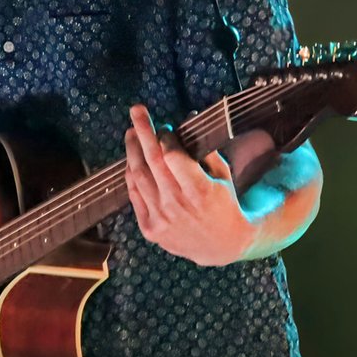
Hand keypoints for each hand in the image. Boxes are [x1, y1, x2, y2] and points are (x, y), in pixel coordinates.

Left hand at [123, 104, 256, 265]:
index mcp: (199, 191)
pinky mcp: (149, 229)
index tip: (165, 127)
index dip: (165, 137)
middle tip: (136, 111)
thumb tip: (187, 118)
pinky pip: (134, 194)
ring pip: (138, 176)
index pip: (171, 156)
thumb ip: (204, 149)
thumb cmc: (224, 203)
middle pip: (151, 161)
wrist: (221, 245)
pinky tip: (133, 159)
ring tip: (132, 133)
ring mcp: (160, 219)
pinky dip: (132, 173)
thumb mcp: (223, 175)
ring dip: (133, 150)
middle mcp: (176, 205)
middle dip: (143, 131)